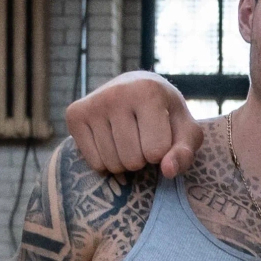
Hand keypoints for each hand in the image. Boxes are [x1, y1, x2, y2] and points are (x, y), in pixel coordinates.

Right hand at [64, 70, 201, 180]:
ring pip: (112, 164)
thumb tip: (167, 171)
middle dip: (142, 159)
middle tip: (142, 138)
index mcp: (148, 91)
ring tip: (127, 139)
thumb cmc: (166, 114)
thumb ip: (184, 153)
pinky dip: (105, 162)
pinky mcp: (74, 115)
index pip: (156, 151)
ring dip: (124, 162)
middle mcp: (116, 93)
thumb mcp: (186, 131)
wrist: (135, 89)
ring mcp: (92, 104)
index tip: (160, 133)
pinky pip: (94, 163)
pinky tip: (110, 140)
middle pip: (132, 160)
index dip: (162, 152)